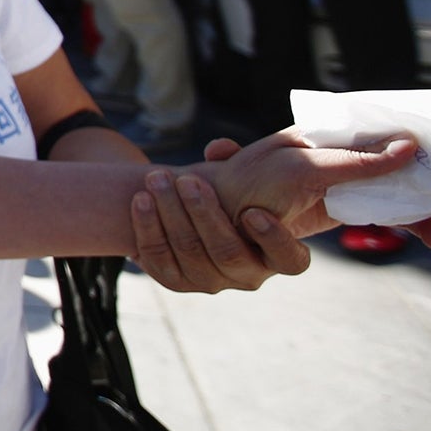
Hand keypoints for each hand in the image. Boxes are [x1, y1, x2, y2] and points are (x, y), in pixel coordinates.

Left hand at [129, 157, 307, 291]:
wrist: (189, 211)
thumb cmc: (231, 192)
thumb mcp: (245, 178)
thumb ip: (241, 161)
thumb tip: (218, 149)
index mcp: (278, 254)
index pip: (290, 260)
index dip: (274, 239)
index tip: (252, 212)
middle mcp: (247, 274)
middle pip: (227, 252)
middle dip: (204, 213)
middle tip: (187, 181)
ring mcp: (211, 281)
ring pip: (190, 252)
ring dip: (171, 212)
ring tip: (157, 179)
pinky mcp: (176, 281)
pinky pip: (158, 258)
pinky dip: (148, 226)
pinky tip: (140, 199)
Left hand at [198, 129, 427, 241]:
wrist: (213, 211)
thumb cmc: (249, 182)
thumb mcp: (303, 169)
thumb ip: (355, 161)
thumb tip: (409, 144)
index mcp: (336, 134)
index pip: (394, 135)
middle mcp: (346, 153)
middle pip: (409, 164)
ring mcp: (346, 180)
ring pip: (405, 189)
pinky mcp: (341, 206)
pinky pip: (389, 210)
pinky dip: (414, 223)